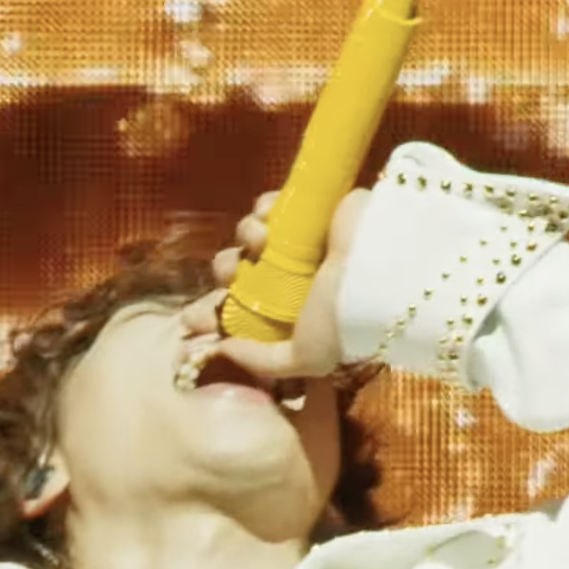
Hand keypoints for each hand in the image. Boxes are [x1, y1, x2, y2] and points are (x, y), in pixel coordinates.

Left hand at [180, 186, 368, 380]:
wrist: (376, 267)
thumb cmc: (342, 318)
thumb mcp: (305, 358)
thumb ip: (262, 362)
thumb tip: (223, 350)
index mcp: (288, 314)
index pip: (239, 312)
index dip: (212, 314)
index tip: (191, 320)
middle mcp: (290, 279)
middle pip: (238, 272)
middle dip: (225, 273)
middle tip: (231, 276)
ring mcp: (297, 243)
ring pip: (248, 237)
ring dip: (244, 237)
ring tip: (261, 241)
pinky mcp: (307, 211)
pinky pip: (268, 205)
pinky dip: (262, 208)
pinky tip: (269, 216)